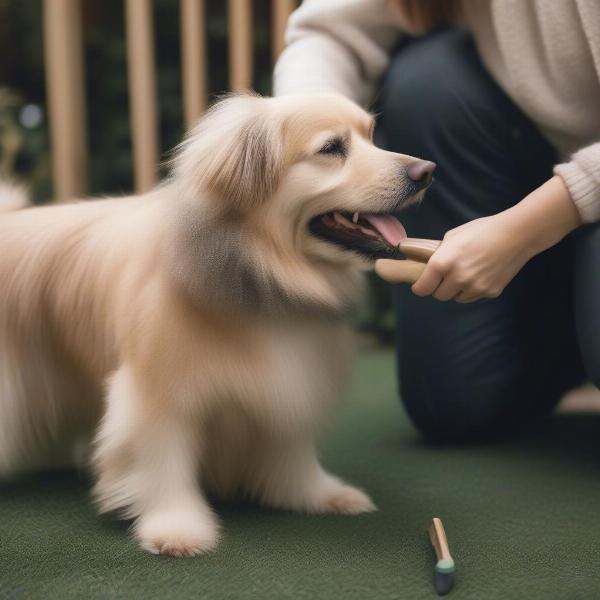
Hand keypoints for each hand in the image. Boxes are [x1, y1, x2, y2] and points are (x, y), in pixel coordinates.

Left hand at [411, 176, 581, 302]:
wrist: (517, 234)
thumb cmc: (482, 231)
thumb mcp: (452, 236)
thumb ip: (438, 253)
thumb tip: (423, 261)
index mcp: (443, 262)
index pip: (422, 288)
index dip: (419, 287)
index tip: (420, 285)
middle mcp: (457, 278)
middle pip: (439, 296)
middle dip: (438, 288)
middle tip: (444, 278)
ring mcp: (475, 287)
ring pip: (456, 298)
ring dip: (456, 290)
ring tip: (465, 273)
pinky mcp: (490, 292)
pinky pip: (474, 297)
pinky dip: (473, 290)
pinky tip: (480, 274)